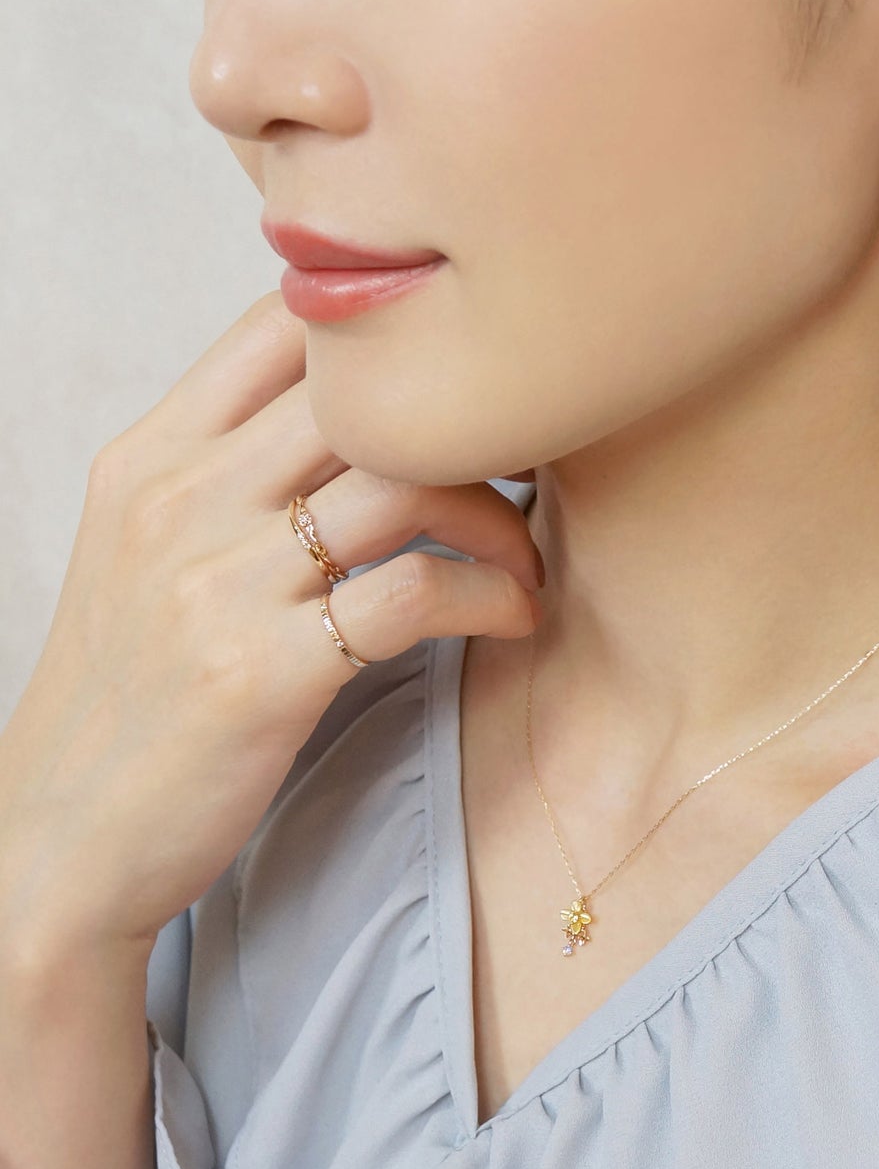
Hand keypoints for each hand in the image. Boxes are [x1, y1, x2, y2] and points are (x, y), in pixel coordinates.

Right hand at [0, 289, 543, 951]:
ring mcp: (217, 583)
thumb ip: (230, 477)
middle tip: (526, 476)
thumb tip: (354, 422)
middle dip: (471, 431)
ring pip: (405, 482)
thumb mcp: (146, 555)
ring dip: (497, 519)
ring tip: (523, 564)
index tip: (463, 402)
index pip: (281, 325)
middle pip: (365, 396)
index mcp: (149, 459)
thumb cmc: (130, 698)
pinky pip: (416, 592)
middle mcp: (177, 500)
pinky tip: (510, 618)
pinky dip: (490, 596)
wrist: (61, 842)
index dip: (396, 343)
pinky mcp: (264, 671)